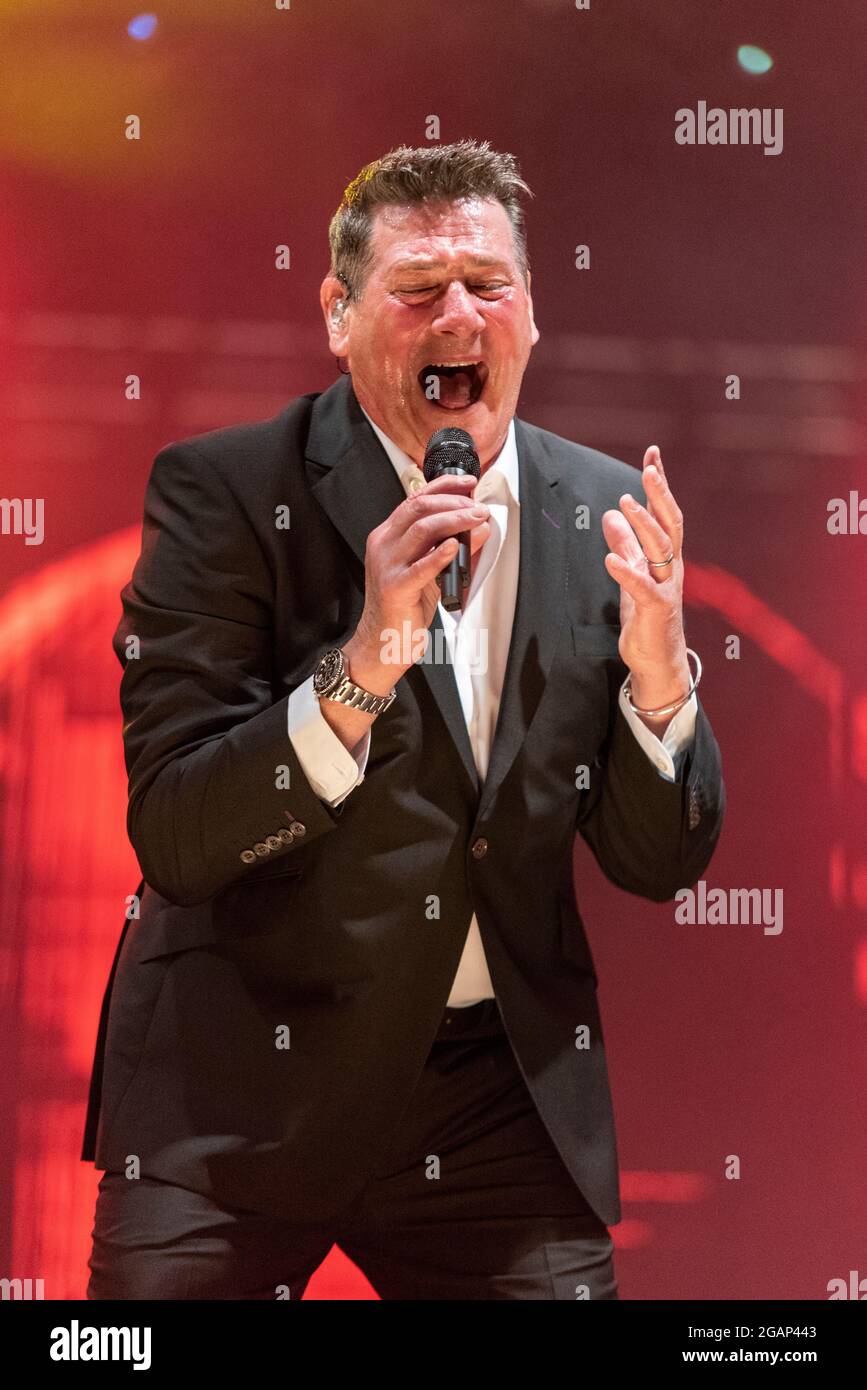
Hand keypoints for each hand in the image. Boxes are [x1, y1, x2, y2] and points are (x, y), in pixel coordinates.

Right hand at [351, 472, 491, 679]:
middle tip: (478, 507)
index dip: (444, 486)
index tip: (469, 483)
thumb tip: (480, 527)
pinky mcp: (395, 588)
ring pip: (421, 529)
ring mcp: (387, 565)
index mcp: (388, 535)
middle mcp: (384, 544)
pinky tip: (457, 546)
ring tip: (477, 520)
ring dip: (455, 521)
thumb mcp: (427, 569)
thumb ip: (450, 548)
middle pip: (418, 508)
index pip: (415, 498)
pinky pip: (420, 567)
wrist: (382, 640)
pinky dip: (441, 554)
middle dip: (453, 502)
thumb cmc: (404, 605)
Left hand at [601, 446, 689, 730]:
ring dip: (643, 525)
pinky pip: (644, 588)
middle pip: (670, 524)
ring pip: (661, 549)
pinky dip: (628, 573)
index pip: (665, 513)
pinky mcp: (657, 610)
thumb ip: (625, 545)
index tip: (653, 454)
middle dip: (660, 494)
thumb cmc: (647, 618)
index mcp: (667, 557)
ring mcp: (667, 587)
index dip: (660, 484)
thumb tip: (611, 513)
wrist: (656, 660)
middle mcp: (672, 568)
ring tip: (625, 502)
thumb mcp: (632, 574)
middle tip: (649, 468)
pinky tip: (611, 559)